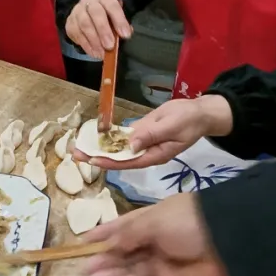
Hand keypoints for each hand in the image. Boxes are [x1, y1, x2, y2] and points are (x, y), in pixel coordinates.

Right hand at [64, 0, 132, 57]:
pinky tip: (94, 53)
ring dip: (94, 41)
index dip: (119, 20)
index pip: (112, 5)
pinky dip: (86, 45)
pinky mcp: (69, 23)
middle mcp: (88, 1)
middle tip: (110, 46)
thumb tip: (126, 34)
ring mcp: (76, 11)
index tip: (125, 35)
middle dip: (104, 31)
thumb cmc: (105, 14)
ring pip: (84, 24)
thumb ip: (121, 24)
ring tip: (102, 53)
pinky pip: (76, 34)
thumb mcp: (115, 15)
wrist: (85, 11)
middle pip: (95, 13)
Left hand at [73, 94, 232, 169]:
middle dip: (97, 157)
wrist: (199, 112)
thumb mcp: (171, 125)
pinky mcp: (143, 133)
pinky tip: (95, 136)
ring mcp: (144, 143)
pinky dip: (110, 138)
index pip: (128, 162)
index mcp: (155, 155)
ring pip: (119, 149)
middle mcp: (147, 152)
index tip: (92, 160)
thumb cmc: (188, 119)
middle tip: (75, 154)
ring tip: (79, 147)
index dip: (109, 162)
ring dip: (100, 147)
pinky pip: (124, 138)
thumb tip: (131, 145)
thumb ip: (151, 135)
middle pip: (119, 158)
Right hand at [84, 193, 233, 275]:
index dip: (102, 235)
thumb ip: (127, 234)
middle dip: (104, 261)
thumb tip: (105, 244)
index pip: (122, 230)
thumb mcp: (153, 220)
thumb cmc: (188, 221)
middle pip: (124, 256)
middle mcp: (155, 246)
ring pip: (132, 275)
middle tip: (83, 269)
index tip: (82, 242)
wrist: (229, 244)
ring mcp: (164, 269)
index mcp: (151, 223)